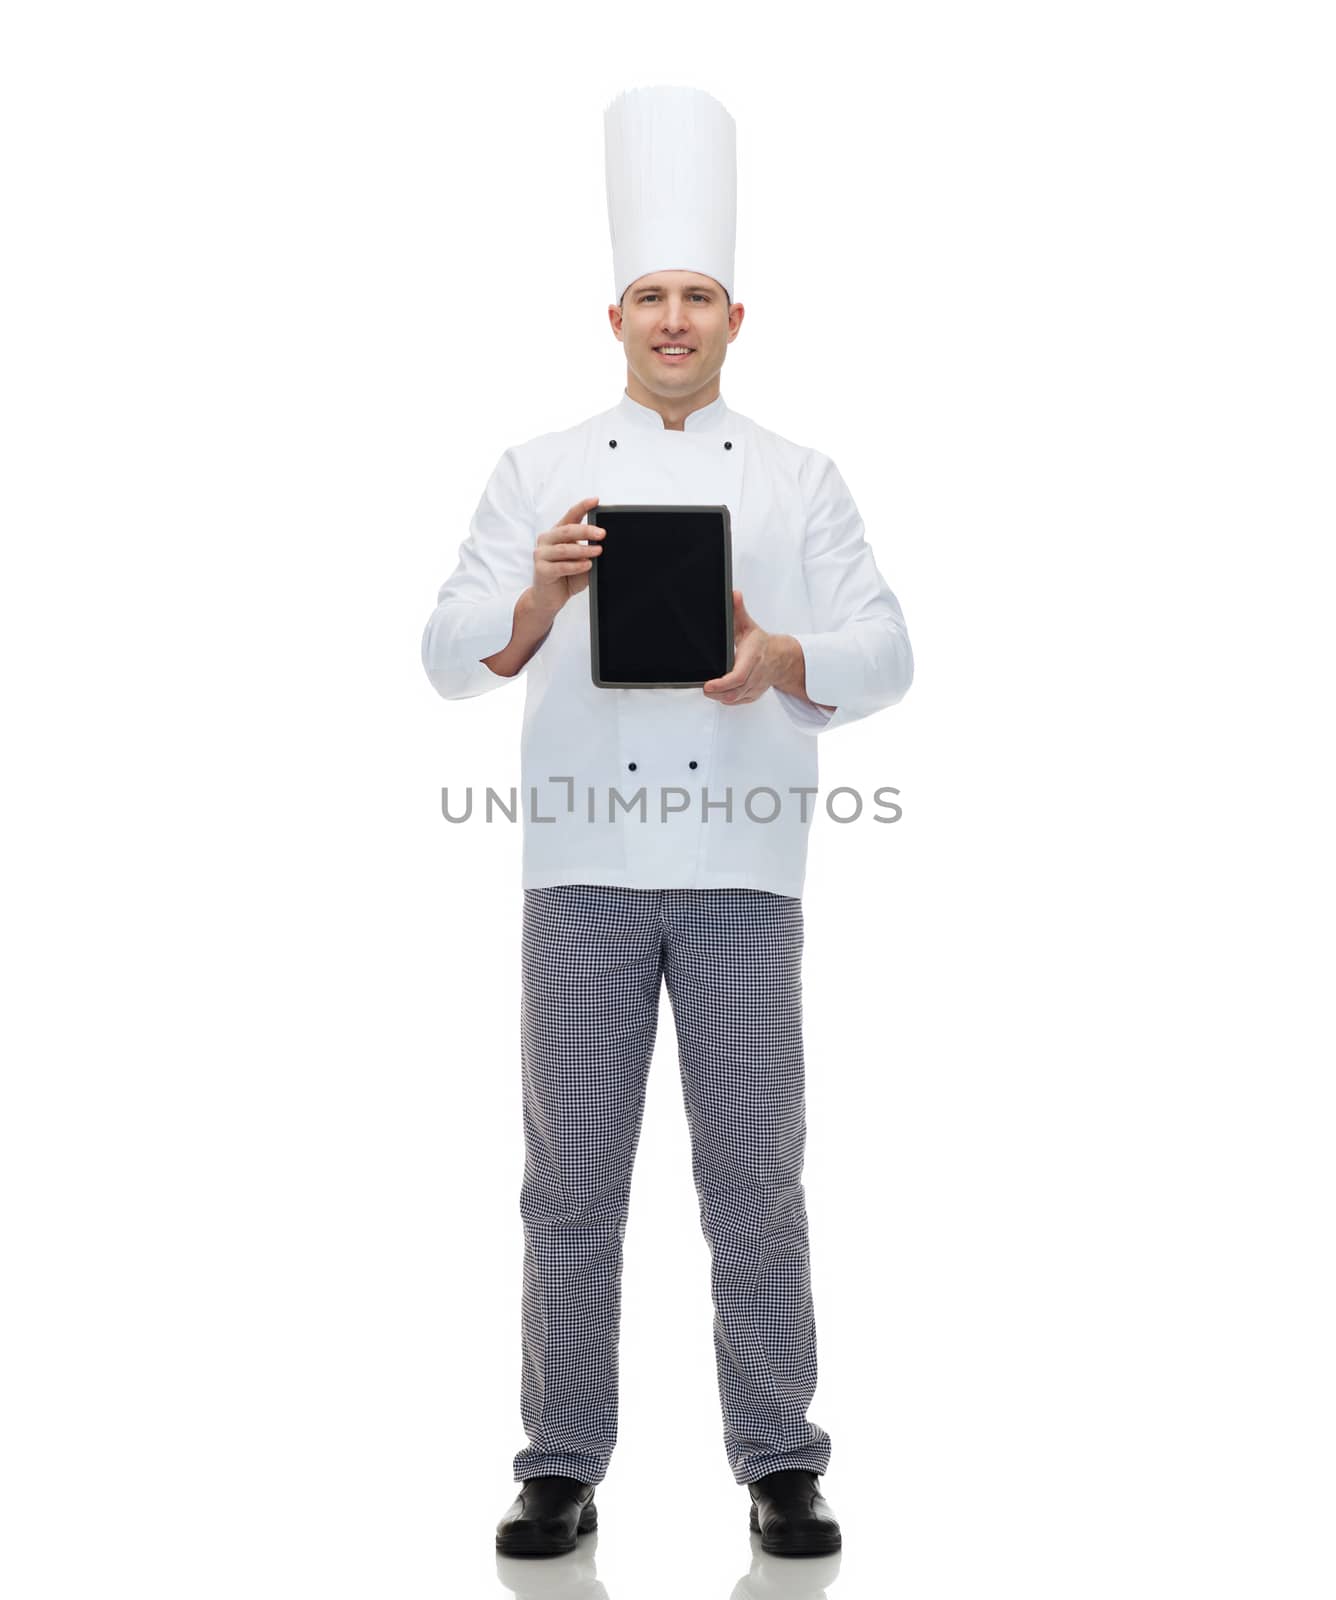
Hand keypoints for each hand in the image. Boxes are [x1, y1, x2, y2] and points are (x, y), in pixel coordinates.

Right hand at [532, 497, 603, 612]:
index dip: (582, 507)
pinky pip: (560, 566)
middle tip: (602, 534)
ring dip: (583, 550)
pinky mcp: (540, 570)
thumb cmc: (566, 578)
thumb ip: (590, 553)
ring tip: (598, 551)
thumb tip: (605, 546)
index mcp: (557, 534)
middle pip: (567, 531)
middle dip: (586, 530)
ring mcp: (541, 554)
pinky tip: (587, 565)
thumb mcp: (582, 562)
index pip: (570, 516)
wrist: (548, 600)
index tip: (595, 501)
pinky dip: (575, 565)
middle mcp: (547, 540)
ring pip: (564, 549)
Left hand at [703, 590, 787, 704]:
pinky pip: (738, 702)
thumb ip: (738, 610)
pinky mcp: (753, 695)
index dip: (721, 684)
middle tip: (704, 686)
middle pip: (733, 692)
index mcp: (753, 658)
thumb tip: (733, 594)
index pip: (737, 677)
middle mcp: (755, 675)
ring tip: (709, 688)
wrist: (782, 659)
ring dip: (719, 696)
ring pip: (734, 699)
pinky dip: (726, 699)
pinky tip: (719, 692)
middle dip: (715, 692)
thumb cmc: (762, 644)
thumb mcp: (749, 625)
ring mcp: (755, 687)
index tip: (708, 684)